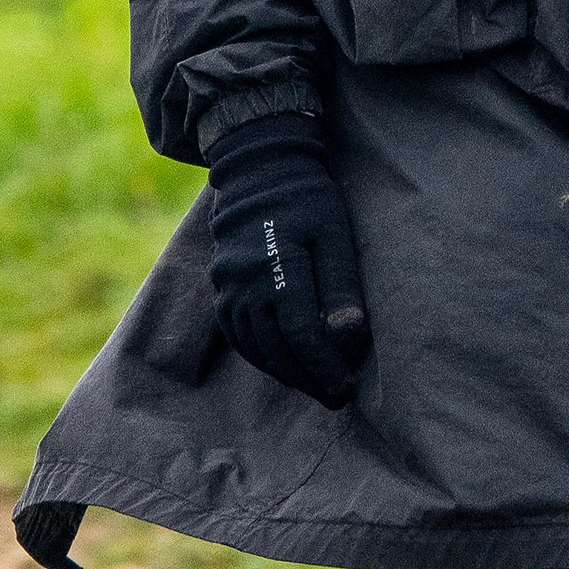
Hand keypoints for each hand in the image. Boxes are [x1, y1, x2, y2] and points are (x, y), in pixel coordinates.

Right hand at [207, 117, 368, 407]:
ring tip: (314, 386)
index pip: (302, 334)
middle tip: (336, 398)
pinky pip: (238, 335)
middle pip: (277, 348)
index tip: (345, 387)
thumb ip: (340, 286)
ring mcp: (227, 287)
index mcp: (278, 268)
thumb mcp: (335, 235)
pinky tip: (284, 365)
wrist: (259, 170)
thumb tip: (348, 338)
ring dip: (285, 373)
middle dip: (308, 378)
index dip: (324, 366)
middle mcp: (245, 283)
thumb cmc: (308, 199)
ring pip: (255, 347)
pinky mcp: (220, 288)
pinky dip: (261, 356)